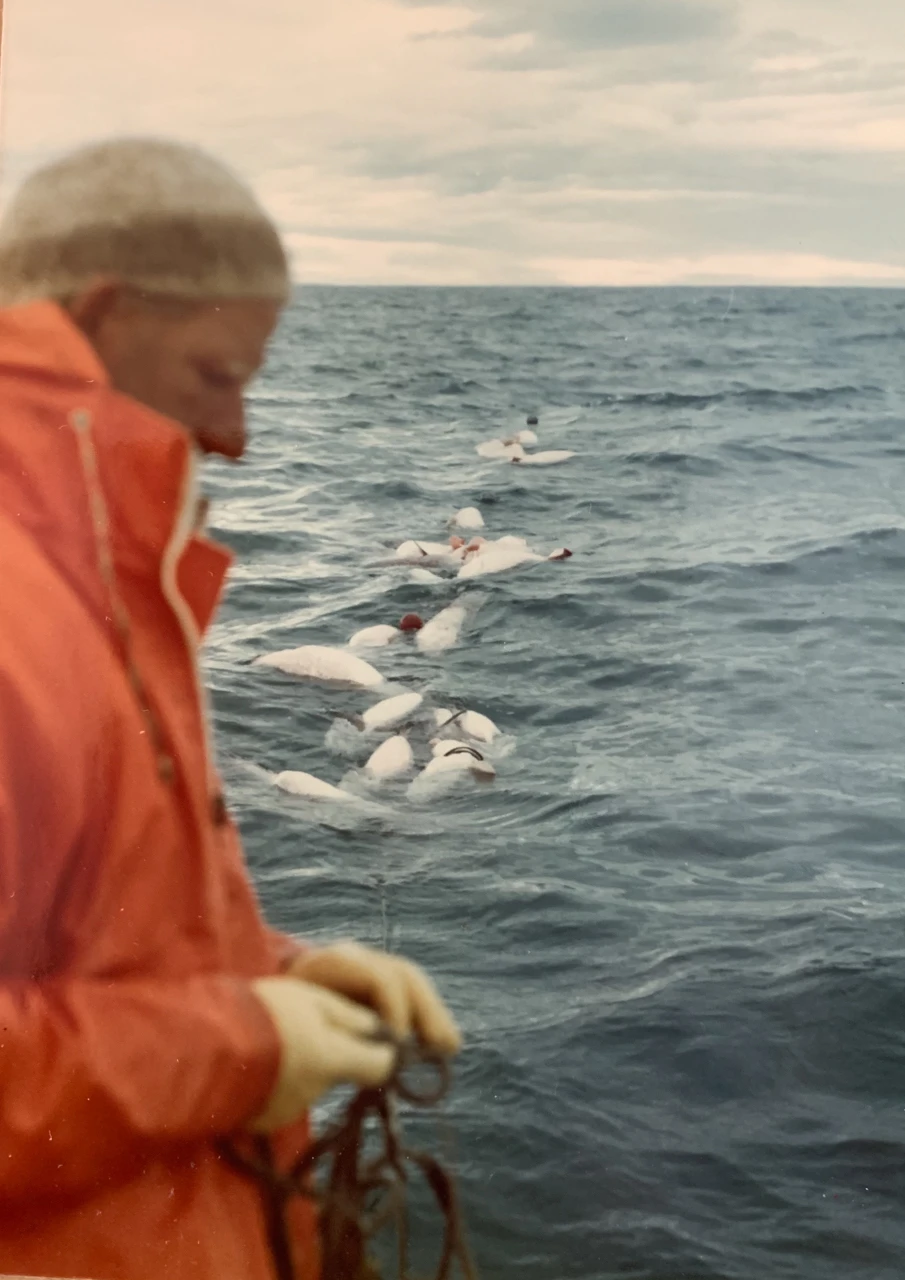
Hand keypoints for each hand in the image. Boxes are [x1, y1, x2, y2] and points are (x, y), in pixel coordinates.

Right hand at [249, 977, 395, 1131]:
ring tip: (267, 1041)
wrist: (199, 1044)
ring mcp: (286, 1110)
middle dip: (326, 1053)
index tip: (372, 1039)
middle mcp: (314, 1091)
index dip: (381, 1052)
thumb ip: (349, 1017)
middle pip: (337, 1073)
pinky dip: (272, 1082)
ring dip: (296, 1066)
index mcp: (331, 1060)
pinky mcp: (260, 1120)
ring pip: (306, 1084)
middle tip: (296, 1027)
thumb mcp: (310, 1000)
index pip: (381, 1067)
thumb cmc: (260, 1012)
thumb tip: (377, 1030)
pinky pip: (278, 1097)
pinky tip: (252, 1062)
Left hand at [287, 941, 460, 1056]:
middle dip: (427, 1010)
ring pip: (411, 983)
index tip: (398, 1048)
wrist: (256, 1011)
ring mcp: (366, 968)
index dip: (394, 1012)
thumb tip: (388, 1062)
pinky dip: (425, 1019)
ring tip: (448, 1047)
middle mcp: (355, 959)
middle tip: (443, 1047)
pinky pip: (408, 996)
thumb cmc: (276, 1027)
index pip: (378, 977)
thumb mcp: (301, 1032)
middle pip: (403, 975)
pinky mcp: (373, 987)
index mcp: (331, 964)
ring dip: (432, 1016)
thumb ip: (341, 1042)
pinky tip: (439, 1044)